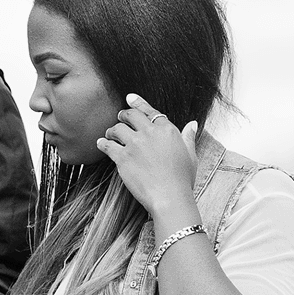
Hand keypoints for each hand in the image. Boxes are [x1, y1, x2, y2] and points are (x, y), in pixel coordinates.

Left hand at [96, 94, 199, 220]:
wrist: (169, 196)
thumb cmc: (182, 179)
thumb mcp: (190, 155)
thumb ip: (188, 137)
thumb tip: (192, 124)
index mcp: (167, 130)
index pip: (150, 111)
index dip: (138, 103)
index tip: (129, 98)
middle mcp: (150, 133)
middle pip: (131, 115)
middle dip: (123, 115)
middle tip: (120, 118)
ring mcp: (134, 144)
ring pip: (117, 128)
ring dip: (112, 130)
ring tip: (109, 134)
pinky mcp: (122, 158)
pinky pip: (107, 145)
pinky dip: (102, 143)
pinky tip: (101, 144)